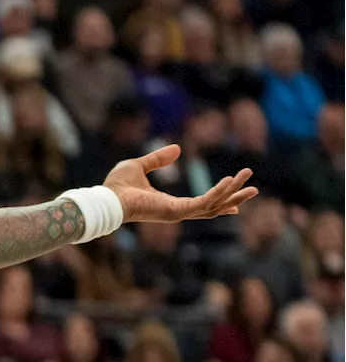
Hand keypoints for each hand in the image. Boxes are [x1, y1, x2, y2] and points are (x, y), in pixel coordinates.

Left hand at [103, 145, 256, 222]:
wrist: (107, 198)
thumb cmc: (118, 185)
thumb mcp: (140, 165)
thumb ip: (158, 158)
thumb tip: (177, 148)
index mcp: (169, 203)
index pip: (200, 205)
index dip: (219, 202)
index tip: (236, 205)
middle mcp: (177, 211)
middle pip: (214, 206)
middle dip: (234, 197)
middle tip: (255, 188)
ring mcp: (178, 213)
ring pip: (214, 205)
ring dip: (233, 194)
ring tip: (253, 185)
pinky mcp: (177, 211)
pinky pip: (204, 202)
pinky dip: (218, 192)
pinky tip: (230, 181)